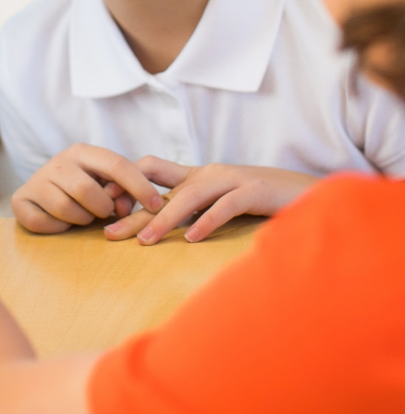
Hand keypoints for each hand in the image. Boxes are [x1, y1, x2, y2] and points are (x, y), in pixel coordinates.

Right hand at [11, 143, 164, 233]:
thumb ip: (121, 192)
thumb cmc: (83, 190)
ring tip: (81, 216)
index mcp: (83, 152)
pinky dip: (58, 228)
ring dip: (80, 220)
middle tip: (102, 212)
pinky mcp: (21, 200)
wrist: (41, 193)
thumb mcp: (104, 184)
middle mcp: (59, 161)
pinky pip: (44, 222)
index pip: (116, 164)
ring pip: (65, 208)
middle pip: (86, 190)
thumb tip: (123, 207)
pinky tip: (61, 222)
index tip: (157, 205)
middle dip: (100, 208)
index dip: (139, 185)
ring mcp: (37, 179)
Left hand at [104, 157, 317, 244]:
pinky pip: (226, 206)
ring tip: (146, 241)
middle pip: (164, 190)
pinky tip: (193, 238)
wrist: (308, 191)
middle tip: (109, 233)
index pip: (153, 172)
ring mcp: (231, 180)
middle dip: (135, 211)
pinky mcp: (255, 191)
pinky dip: (209, 222)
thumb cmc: (262, 200)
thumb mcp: (221, 201)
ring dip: (166, 219)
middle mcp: (209, 174)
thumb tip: (165, 226)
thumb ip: (195, 209)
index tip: (104, 208)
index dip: (127, 185)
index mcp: (198, 176)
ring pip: (190, 198)